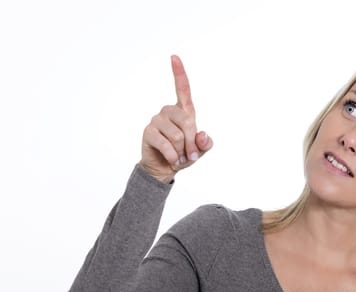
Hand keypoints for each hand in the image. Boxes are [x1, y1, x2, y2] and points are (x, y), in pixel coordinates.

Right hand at [139, 55, 212, 182]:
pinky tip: (172, 159)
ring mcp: (157, 120)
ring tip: (180, 156)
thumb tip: (203, 135)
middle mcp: (169, 111)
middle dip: (193, 142)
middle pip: (188, 121)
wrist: (165, 168)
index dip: (179, 73)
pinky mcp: (148, 131)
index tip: (174, 57)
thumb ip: (205, 143)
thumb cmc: (184, 155)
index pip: (182, 89)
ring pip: (177, 135)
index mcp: (183, 111)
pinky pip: (166, 143)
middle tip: (191, 155)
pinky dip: (173, 156)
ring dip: (182, 151)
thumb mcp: (200, 150)